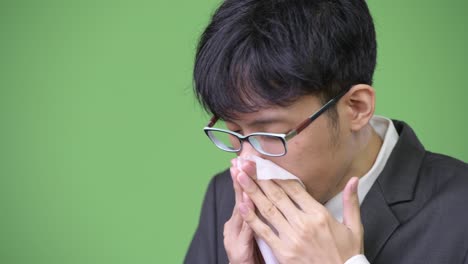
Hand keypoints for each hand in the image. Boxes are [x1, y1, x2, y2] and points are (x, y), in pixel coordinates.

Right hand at [224, 159, 263, 263]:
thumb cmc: (255, 257)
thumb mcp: (260, 232)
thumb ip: (263, 215)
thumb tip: (271, 194)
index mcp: (240, 221)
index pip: (245, 193)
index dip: (245, 175)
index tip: (245, 157)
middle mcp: (234, 226)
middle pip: (239, 197)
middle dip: (240, 177)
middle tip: (241, 158)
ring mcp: (234, 237)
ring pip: (240, 211)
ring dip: (241, 191)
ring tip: (243, 173)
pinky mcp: (238, 250)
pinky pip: (244, 231)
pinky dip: (246, 217)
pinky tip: (246, 203)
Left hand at [237, 161, 362, 263]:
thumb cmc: (347, 255)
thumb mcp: (354, 227)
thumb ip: (351, 201)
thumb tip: (353, 179)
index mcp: (319, 214)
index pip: (294, 188)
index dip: (277, 174)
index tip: (265, 162)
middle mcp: (304, 223)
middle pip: (277, 195)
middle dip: (259, 177)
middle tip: (246, 163)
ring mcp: (292, 238)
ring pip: (268, 209)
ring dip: (252, 192)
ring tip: (239, 177)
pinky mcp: (283, 252)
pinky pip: (264, 232)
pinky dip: (252, 218)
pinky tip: (242, 205)